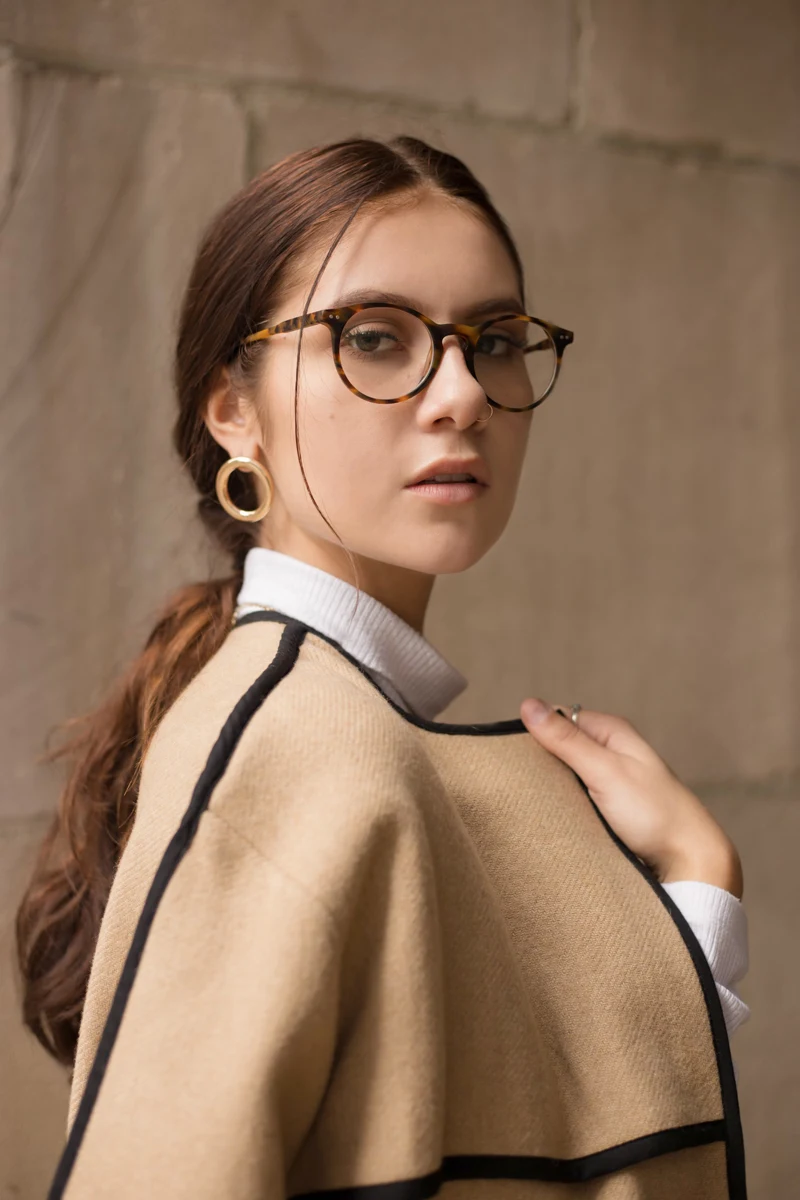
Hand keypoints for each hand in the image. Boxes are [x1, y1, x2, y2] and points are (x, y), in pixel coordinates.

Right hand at [519, 698, 742, 898]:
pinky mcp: (608, 811)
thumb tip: (528, 704)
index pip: (558, 720)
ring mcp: (609, 783)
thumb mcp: (604, 771)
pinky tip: (554, 820)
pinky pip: (574, 803)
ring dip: (551, 791)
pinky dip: (563, 809)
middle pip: (560, 750)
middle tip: (523, 785)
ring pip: (565, 779)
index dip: (535, 735)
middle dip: (541, 766)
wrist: (689, 862)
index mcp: (612, 732)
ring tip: (536, 804)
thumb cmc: (654, 813)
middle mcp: (611, 753)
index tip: (515, 756)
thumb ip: (566, 739)